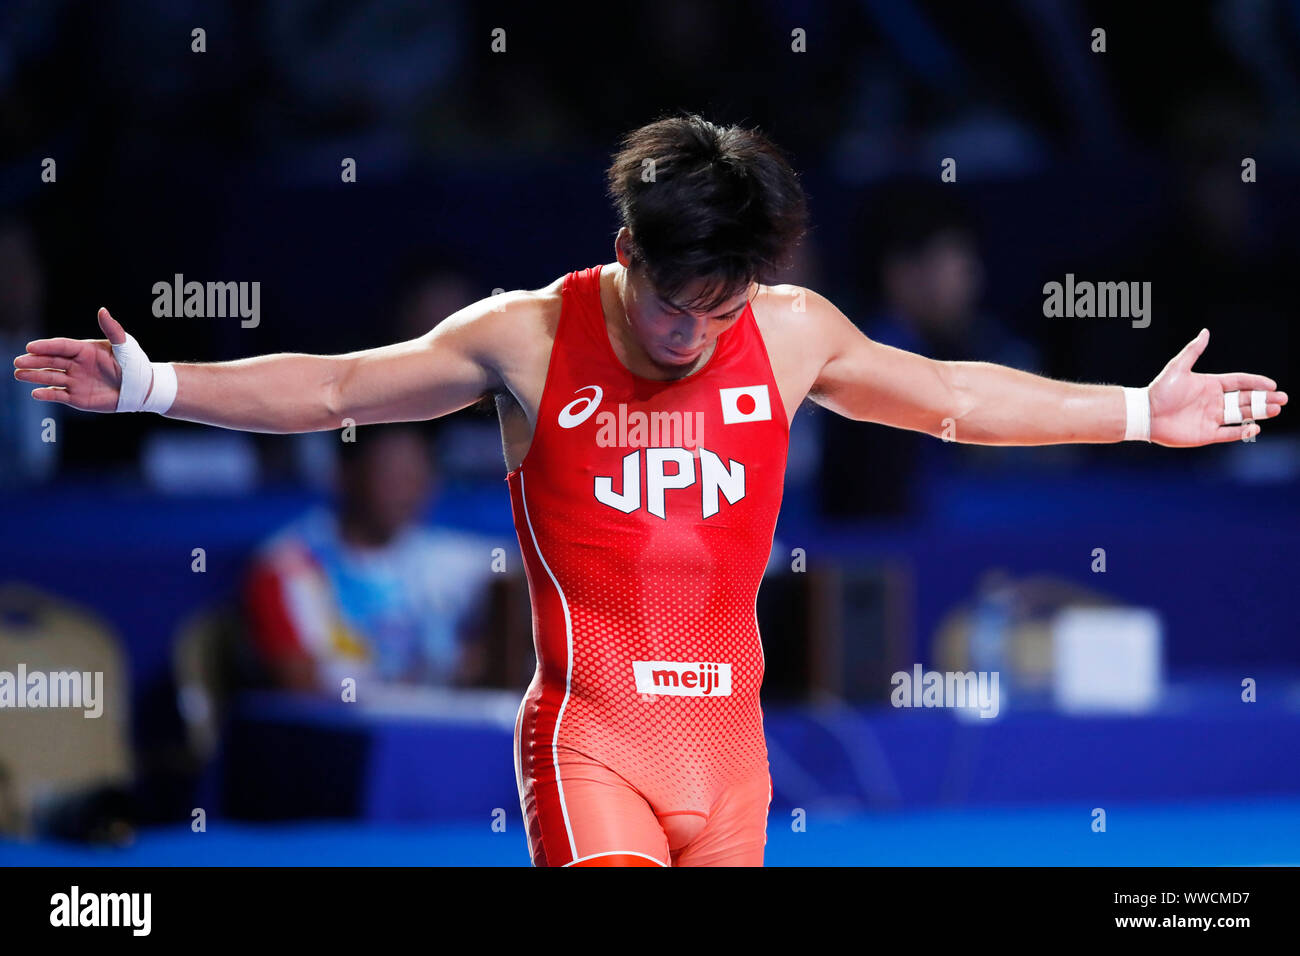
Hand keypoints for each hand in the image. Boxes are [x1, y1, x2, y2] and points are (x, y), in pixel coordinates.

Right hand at [12, 308, 131, 411]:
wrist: (142, 389)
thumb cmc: (134, 364)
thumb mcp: (125, 345)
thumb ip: (113, 329)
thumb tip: (102, 310)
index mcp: (84, 349)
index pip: (61, 346)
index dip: (45, 346)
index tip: (30, 346)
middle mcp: (76, 364)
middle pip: (50, 361)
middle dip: (33, 361)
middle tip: (18, 362)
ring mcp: (75, 380)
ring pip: (50, 377)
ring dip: (34, 376)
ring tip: (19, 374)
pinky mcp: (77, 397)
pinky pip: (59, 395)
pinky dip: (47, 394)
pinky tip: (35, 393)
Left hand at [1148, 329, 1286, 445]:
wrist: (1145, 414)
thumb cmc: (1160, 390)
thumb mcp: (1177, 368)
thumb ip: (1193, 351)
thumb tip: (1205, 332)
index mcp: (1211, 385)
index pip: (1239, 382)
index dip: (1256, 383)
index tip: (1272, 384)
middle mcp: (1214, 401)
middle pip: (1245, 399)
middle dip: (1264, 399)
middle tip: (1282, 399)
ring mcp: (1212, 418)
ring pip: (1241, 415)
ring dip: (1259, 413)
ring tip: (1275, 410)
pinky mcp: (1207, 434)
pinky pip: (1229, 433)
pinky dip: (1243, 432)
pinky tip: (1256, 428)